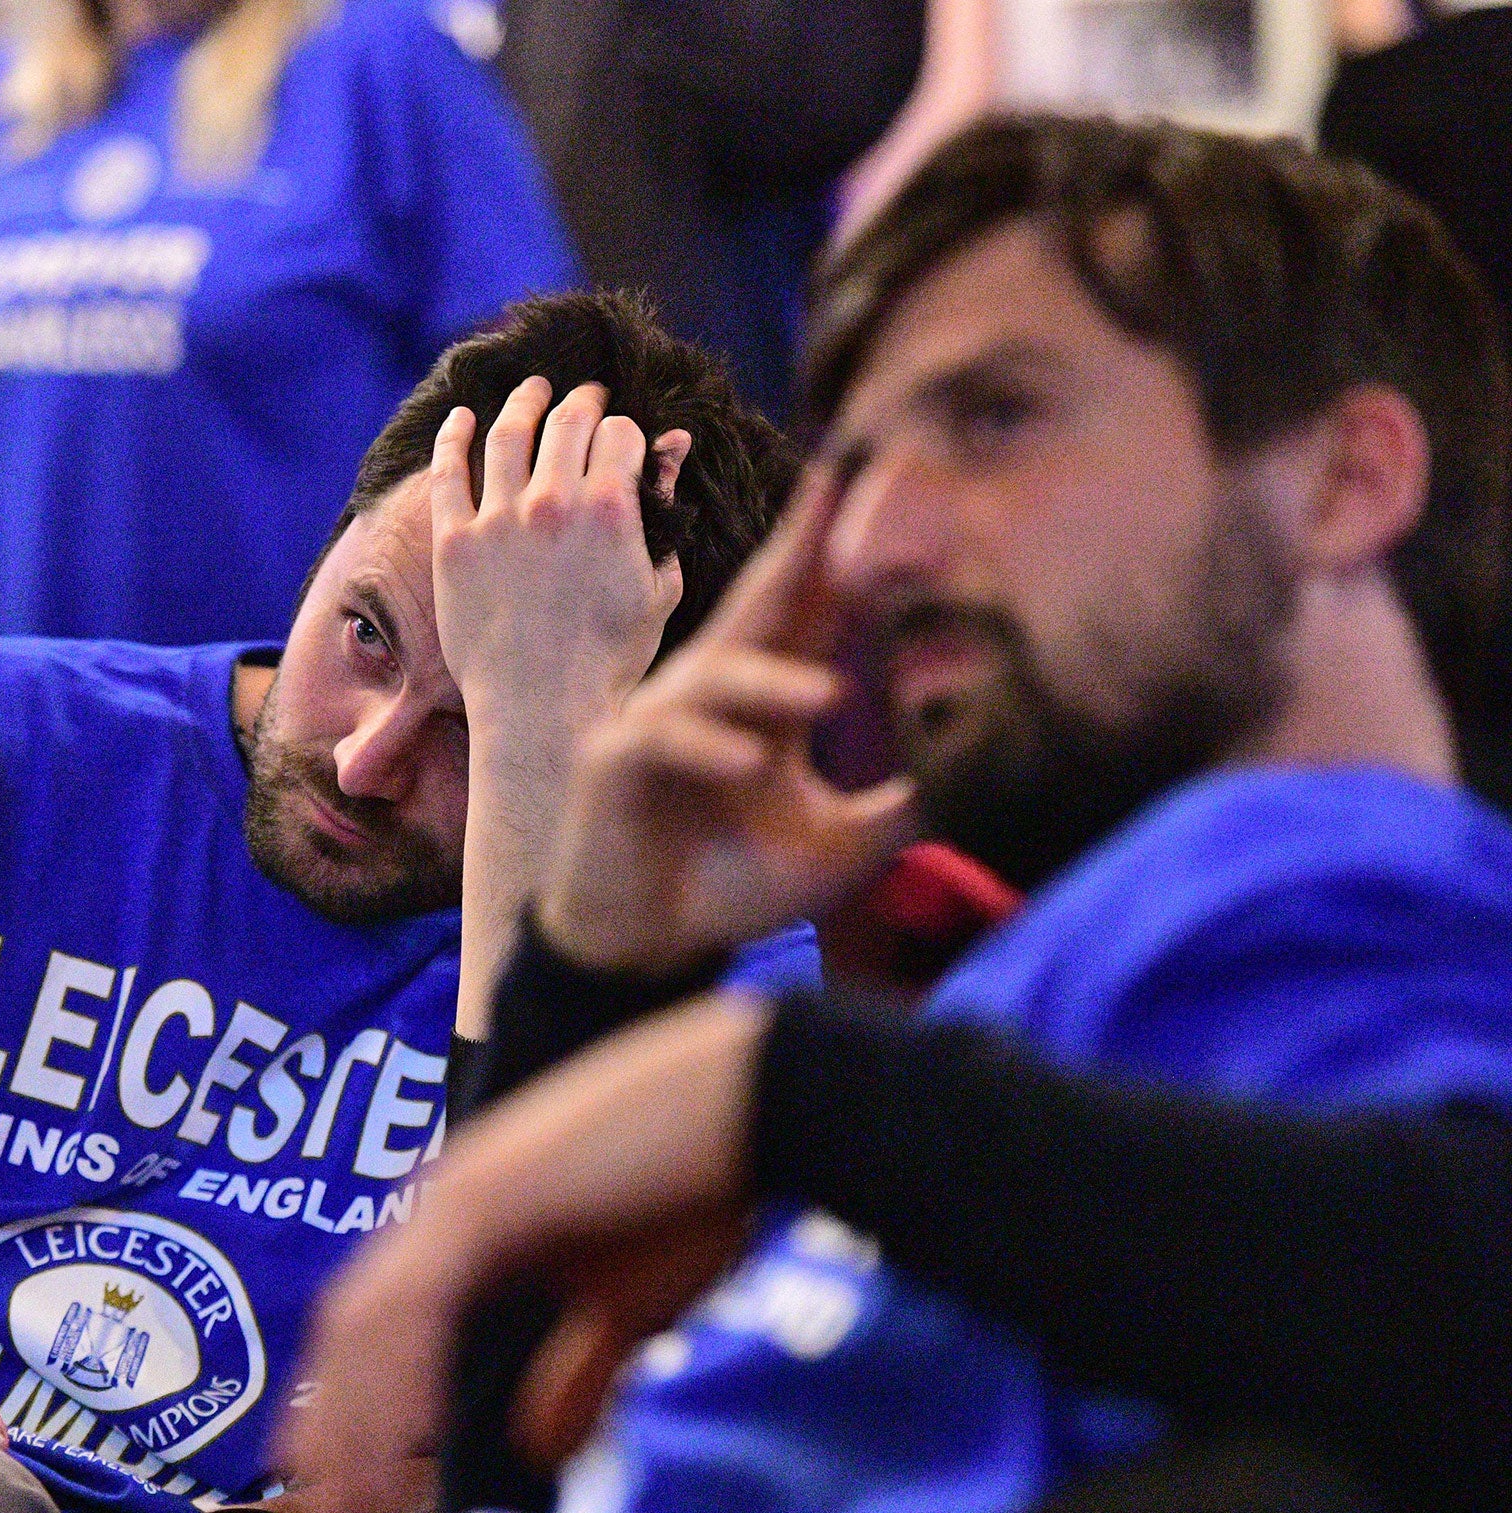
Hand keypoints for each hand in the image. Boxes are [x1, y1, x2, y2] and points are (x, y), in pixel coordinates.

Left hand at [279, 992, 770, 1512]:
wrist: (746, 1102)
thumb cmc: (697, 1189)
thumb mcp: (629, 1305)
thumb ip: (577, 1370)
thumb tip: (539, 1451)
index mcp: (466, 1221)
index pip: (376, 1323)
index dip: (347, 1404)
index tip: (333, 1484)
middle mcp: (443, 1202)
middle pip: (351, 1328)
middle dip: (332, 1425)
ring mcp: (456, 1195)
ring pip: (370, 1323)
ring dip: (355, 1420)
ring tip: (353, 1504)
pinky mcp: (485, 1200)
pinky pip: (417, 1306)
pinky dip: (401, 1382)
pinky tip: (408, 1445)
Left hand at [431, 378, 683, 742]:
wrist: (542, 711)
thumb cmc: (611, 659)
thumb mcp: (659, 586)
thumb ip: (664, 510)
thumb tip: (673, 447)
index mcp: (612, 512)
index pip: (621, 433)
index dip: (626, 431)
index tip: (622, 439)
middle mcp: (553, 504)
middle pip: (568, 420)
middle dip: (582, 401)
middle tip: (584, 396)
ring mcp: (499, 521)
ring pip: (509, 432)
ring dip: (524, 401)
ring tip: (532, 391)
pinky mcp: (455, 543)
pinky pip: (449, 472)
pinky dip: (454, 435)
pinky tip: (460, 417)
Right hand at [537, 464, 917, 973]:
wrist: (642, 946)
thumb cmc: (732, 887)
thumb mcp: (838, 847)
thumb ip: (900, 808)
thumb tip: (983, 779)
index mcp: (763, 702)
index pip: (807, 611)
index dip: (838, 550)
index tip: (881, 480)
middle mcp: (710, 693)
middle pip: (759, 604)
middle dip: (799, 546)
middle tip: (841, 487)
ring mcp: (657, 720)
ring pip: (720, 676)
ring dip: (775, 683)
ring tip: (832, 698)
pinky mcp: (614, 764)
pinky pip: (663, 740)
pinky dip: (706, 746)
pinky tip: (748, 761)